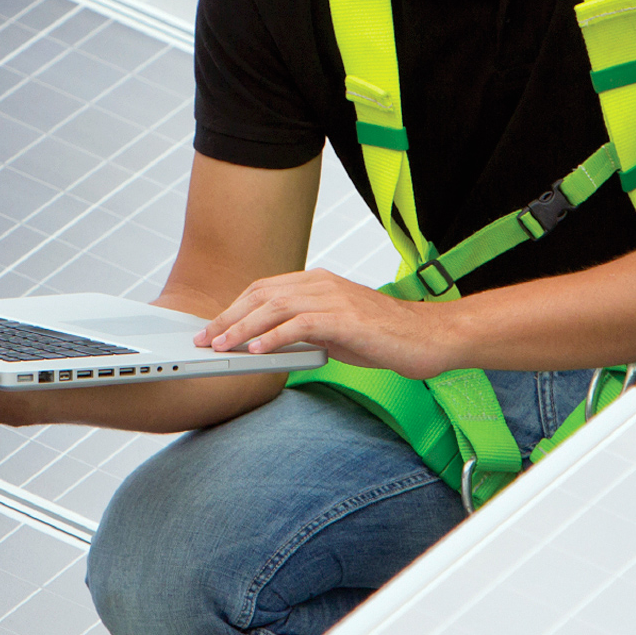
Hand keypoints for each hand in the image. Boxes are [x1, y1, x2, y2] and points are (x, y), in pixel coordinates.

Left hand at [198, 270, 460, 378]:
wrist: (429, 337)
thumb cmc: (385, 337)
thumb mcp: (335, 331)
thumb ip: (303, 332)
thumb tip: (268, 344)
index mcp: (317, 283)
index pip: (264, 290)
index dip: (234, 309)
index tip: (212, 329)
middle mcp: (321, 284)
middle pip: (262, 295)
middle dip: (229, 318)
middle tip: (206, 341)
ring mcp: (334, 299)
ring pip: (276, 307)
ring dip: (244, 329)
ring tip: (224, 347)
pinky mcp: (346, 319)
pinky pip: (301, 325)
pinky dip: (275, 337)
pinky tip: (258, 351)